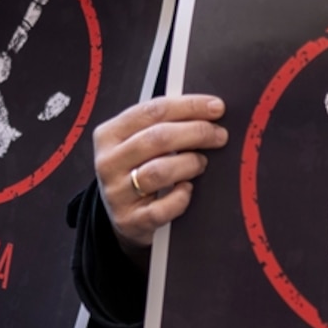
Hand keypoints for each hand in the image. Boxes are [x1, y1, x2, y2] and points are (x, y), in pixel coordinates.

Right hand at [96, 94, 227, 257]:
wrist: (121, 216)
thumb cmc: (136, 171)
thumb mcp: (138, 143)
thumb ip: (163, 124)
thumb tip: (207, 111)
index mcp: (109, 135)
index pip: (152, 111)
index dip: (189, 106)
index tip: (216, 107)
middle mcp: (108, 162)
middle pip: (158, 138)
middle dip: (196, 132)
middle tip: (219, 135)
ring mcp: (117, 193)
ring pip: (159, 171)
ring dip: (189, 163)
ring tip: (201, 162)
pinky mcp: (130, 220)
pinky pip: (163, 208)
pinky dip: (181, 197)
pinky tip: (187, 189)